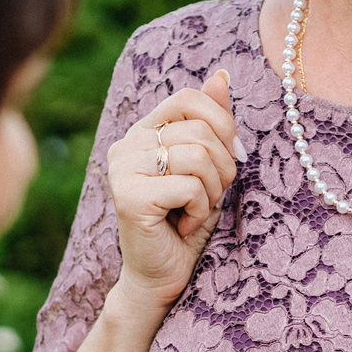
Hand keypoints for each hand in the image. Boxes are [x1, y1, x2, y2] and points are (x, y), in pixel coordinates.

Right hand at [106, 70, 238, 313]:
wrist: (163, 277)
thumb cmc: (187, 221)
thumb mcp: (207, 167)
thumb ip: (211, 122)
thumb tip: (222, 75)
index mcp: (143, 131)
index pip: (188, 98)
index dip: (221, 124)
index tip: (229, 157)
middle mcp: (126, 144)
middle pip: (200, 130)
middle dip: (223, 168)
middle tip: (211, 197)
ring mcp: (122, 169)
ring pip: (197, 157)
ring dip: (212, 192)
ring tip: (196, 211)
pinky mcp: (128, 196)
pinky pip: (188, 186)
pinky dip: (200, 210)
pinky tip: (183, 226)